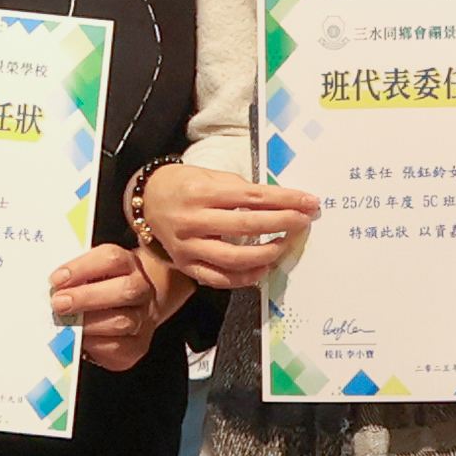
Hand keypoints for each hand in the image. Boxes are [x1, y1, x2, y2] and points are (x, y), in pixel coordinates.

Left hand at [54, 242, 174, 370]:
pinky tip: (79, 340)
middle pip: (124, 290)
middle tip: (58, 303)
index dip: (82, 268)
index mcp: (127, 264)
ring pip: (122, 322)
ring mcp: (144, 318)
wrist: (132, 309)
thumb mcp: (89, 273)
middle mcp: (142, 289)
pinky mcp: (138, 346)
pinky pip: (118, 348)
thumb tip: (50, 288)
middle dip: (86, 297)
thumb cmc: (100, 287)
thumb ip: (73, 276)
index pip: (111, 259)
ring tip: (65, 323)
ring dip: (88, 324)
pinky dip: (94, 345)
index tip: (56, 279)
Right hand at [141, 161, 320, 287]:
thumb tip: (279, 202)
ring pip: (234, 258)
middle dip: (283, 224)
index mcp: (201, 193)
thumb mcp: (210, 177)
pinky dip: (245, 277)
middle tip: (304, 222)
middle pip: (247, 226)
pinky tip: (263, 268)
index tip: (308, 202)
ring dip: (267, 253)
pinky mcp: (186, 265)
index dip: (285, 200)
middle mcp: (193, 221)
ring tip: (285, 245)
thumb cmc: (184, 185)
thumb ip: (240, 190)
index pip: (253, 197)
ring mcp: (188, 247)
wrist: (147, 201)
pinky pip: (219, 279)